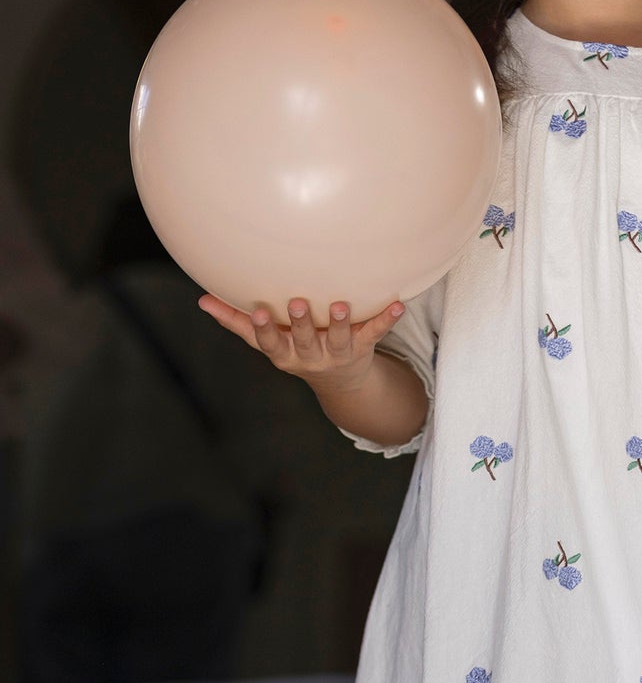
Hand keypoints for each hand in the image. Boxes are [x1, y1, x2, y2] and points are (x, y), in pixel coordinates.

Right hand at [197, 294, 404, 393]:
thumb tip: (202, 299)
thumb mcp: (267, 342)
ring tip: (341, 304)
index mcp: (287, 354)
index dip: (264, 329)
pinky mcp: (364, 348)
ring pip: (341, 340)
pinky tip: (398, 304)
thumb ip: (235, 321)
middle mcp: (312, 357)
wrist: (342, 383)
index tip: (258, 311)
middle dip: (302, 324)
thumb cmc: (296, 350)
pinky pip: (377, 333)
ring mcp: (339, 354)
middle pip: (306, 341)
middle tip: (297, 303)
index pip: (271, 344)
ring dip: (342, 323)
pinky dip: (387, 319)